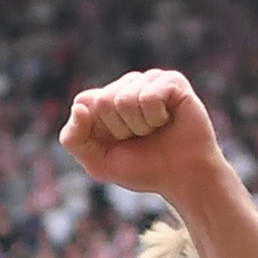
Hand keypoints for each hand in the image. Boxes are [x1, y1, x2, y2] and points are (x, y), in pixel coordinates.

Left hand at [57, 70, 226, 197]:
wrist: (183, 178)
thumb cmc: (143, 168)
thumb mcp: (98, 162)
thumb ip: (74, 139)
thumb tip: (79, 107)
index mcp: (107, 99)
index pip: (83, 101)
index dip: (97, 130)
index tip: (116, 142)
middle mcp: (128, 85)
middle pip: (102, 101)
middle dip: (119, 130)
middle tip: (140, 137)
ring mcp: (150, 80)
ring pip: (124, 99)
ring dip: (139, 126)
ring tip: (154, 130)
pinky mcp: (172, 81)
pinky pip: (148, 97)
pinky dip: (155, 118)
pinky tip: (167, 121)